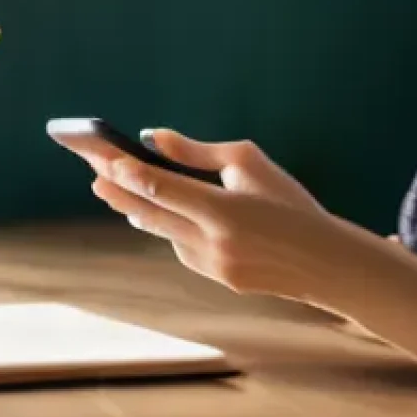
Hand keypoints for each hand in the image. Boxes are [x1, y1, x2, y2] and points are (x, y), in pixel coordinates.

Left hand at [87, 130, 350, 303]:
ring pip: (163, 233)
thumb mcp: (250, 164)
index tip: (103, 160)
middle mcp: (213, 243)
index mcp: (224, 210)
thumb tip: (154, 138)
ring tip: (111, 189)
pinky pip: (182, 247)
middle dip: (120, 192)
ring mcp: (212, 266)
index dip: (131, 174)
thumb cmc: (287, 200)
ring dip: (137, 209)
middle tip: (94, 174)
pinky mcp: (216, 278)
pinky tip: (160, 212)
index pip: (164, 190)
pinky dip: (171, 227)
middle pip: (152, 214)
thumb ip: (198, 152)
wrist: (323, 259)